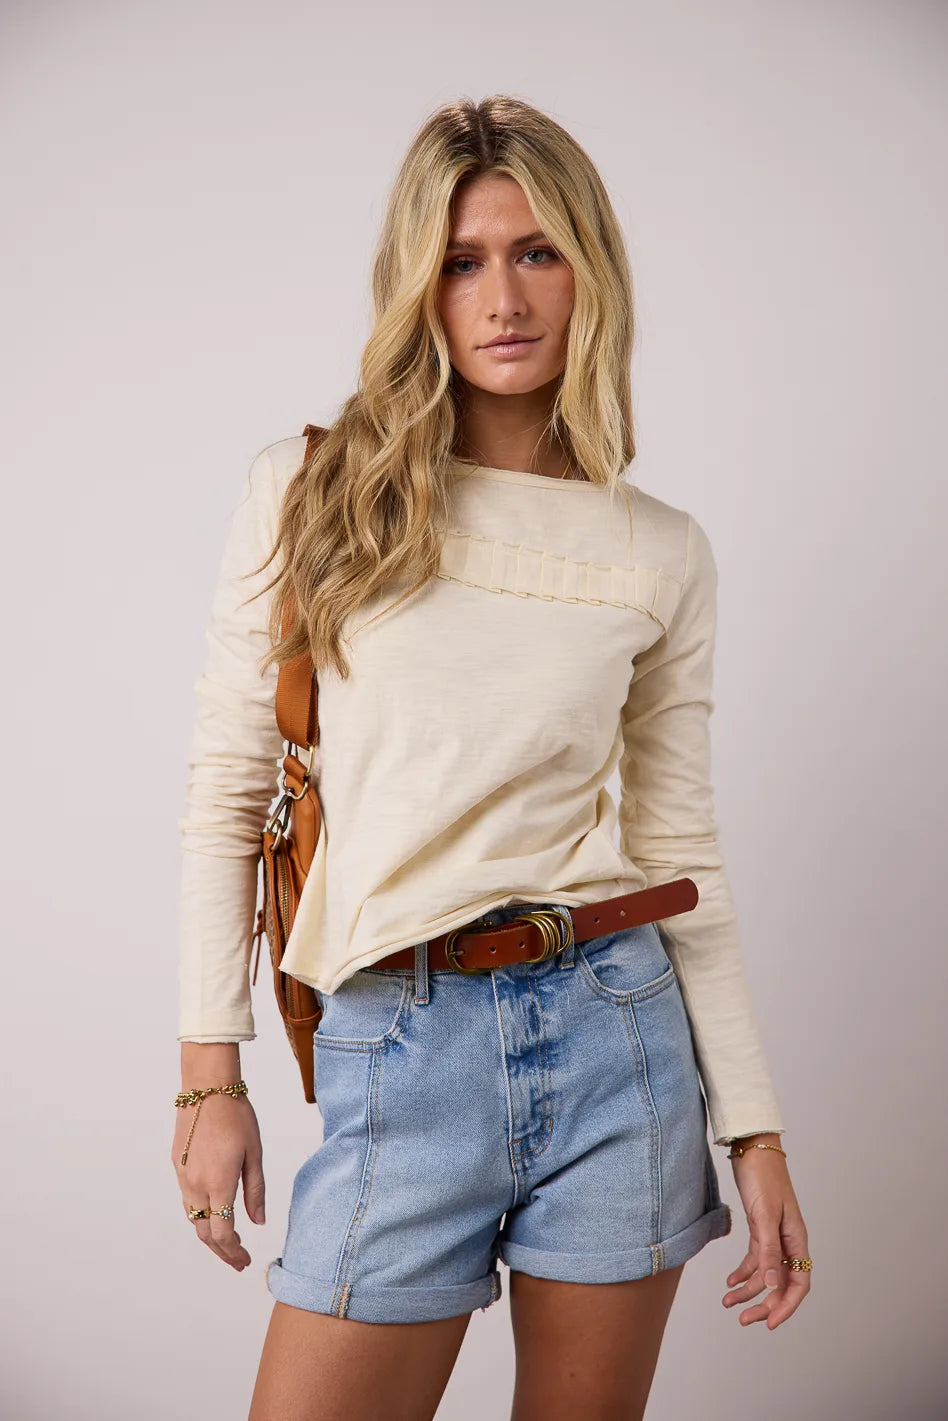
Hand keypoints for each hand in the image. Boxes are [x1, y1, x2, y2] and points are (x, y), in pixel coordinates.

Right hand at [171, 1091, 266, 1270]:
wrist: (206, 1088)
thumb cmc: (236, 1116)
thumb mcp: (254, 1153)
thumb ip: (255, 1191)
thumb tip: (258, 1222)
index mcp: (218, 1184)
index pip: (222, 1233)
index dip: (233, 1252)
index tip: (245, 1260)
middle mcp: (195, 1185)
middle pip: (204, 1233)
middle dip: (222, 1251)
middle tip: (237, 1261)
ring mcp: (183, 1176)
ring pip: (193, 1217)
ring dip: (209, 1234)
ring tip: (227, 1241)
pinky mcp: (177, 1165)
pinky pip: (187, 1199)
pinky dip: (199, 1213)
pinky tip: (212, 1212)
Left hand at [722, 1137, 810, 1329]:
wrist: (751, 1148)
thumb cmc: (763, 1176)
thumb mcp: (764, 1215)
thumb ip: (769, 1250)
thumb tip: (774, 1284)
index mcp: (797, 1239)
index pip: (799, 1283)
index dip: (786, 1306)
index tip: (768, 1323)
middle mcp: (787, 1241)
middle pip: (781, 1283)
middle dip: (763, 1304)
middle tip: (743, 1319)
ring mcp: (773, 1235)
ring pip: (764, 1273)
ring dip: (748, 1290)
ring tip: (727, 1302)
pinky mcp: (759, 1227)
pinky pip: (754, 1258)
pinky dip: (743, 1272)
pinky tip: (729, 1281)